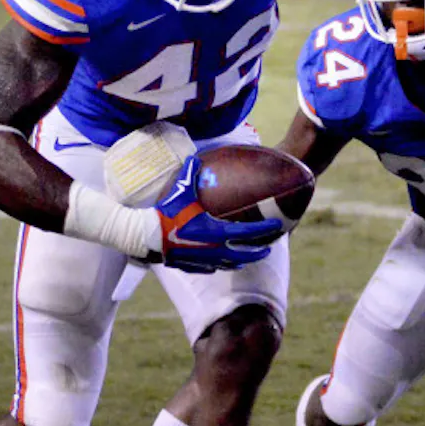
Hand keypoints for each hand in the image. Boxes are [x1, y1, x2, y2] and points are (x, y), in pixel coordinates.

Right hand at [151, 156, 282, 273]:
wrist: (147, 236)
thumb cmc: (166, 213)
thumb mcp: (180, 190)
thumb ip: (190, 173)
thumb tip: (195, 157)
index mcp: (216, 231)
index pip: (247, 232)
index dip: (264, 229)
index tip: (277, 226)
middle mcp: (214, 249)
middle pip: (243, 254)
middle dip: (258, 252)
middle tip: (267, 248)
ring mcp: (203, 260)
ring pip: (228, 264)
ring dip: (239, 260)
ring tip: (245, 258)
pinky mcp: (191, 266)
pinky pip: (210, 268)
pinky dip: (218, 265)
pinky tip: (218, 262)